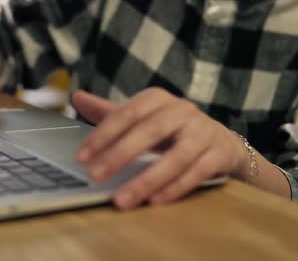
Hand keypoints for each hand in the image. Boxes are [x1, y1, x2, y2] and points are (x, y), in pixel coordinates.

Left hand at [73, 88, 248, 209]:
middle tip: (96, 176)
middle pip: (149, 131)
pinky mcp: (219, 153)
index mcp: (158, 99)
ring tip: (122, 199)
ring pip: (176, 156)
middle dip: (120, 155)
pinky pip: (197, 172)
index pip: (126, 114)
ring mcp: (203, 131)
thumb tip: (76, 96)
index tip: (81, 157)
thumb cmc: (172, 130)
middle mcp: (182, 110)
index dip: (103, 135)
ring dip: (147, 180)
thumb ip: (110, 112)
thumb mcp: (142, 117)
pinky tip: (155, 200)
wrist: (221, 141)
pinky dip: (176, 187)